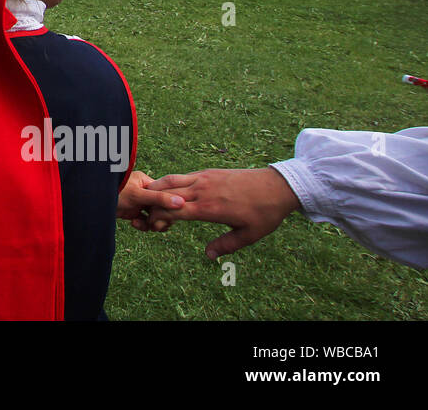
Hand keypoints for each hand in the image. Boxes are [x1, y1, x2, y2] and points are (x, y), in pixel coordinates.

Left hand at [117, 170, 184, 229]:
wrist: (92, 199)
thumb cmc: (113, 191)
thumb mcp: (137, 195)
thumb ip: (158, 199)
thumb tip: (182, 202)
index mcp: (148, 182)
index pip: (167, 195)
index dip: (169, 206)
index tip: (168, 216)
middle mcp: (145, 192)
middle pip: (162, 207)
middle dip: (161, 218)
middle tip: (156, 225)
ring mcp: (138, 202)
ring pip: (154, 216)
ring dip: (151, 223)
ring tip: (145, 225)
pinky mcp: (132, 212)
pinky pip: (144, 221)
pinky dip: (142, 225)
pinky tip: (134, 224)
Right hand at [144, 168, 301, 258]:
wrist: (277, 186)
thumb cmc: (264, 213)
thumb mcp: (248, 235)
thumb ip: (225, 246)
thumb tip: (208, 255)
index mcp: (209, 208)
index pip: (172, 211)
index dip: (157, 219)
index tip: (154, 227)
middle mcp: (202, 190)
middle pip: (165, 195)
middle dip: (152, 206)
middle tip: (149, 217)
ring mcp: (204, 178)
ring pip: (170, 181)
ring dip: (157, 190)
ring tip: (152, 201)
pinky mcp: (208, 172)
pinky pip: (183, 176)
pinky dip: (170, 183)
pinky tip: (170, 193)